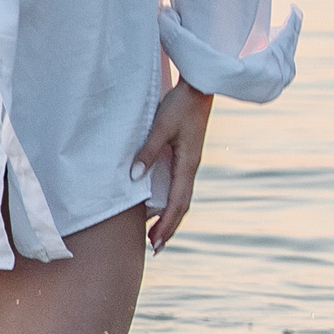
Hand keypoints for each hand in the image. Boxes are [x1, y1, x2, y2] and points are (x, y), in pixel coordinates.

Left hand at [130, 81, 214, 252]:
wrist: (199, 86)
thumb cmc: (180, 105)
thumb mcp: (161, 126)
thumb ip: (148, 151)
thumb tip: (134, 178)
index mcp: (188, 164)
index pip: (178, 204)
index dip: (166, 225)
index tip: (154, 243)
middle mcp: (191, 167)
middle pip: (182, 206)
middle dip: (169, 228)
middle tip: (154, 247)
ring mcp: (189, 162)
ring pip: (181, 197)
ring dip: (169, 216)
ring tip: (154, 232)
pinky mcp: (186, 155)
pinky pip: (178, 186)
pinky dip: (168, 201)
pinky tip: (157, 203)